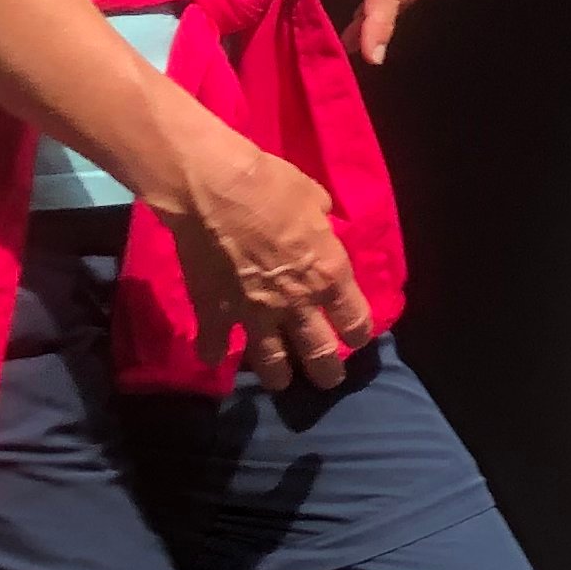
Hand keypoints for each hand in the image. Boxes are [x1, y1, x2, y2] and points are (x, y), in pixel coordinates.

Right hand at [158, 121, 371, 390]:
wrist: (212, 190)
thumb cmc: (272, 185)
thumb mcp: (314, 198)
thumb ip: (321, 224)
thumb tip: (319, 226)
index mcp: (328, 275)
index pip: (354, 318)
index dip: (358, 332)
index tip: (357, 340)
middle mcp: (296, 303)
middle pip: (317, 350)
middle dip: (325, 371)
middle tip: (329, 382)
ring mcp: (252, 313)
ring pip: (269, 360)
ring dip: (277, 375)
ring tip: (281, 383)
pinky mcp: (213, 312)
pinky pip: (214, 344)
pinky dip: (213, 353)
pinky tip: (214, 358)